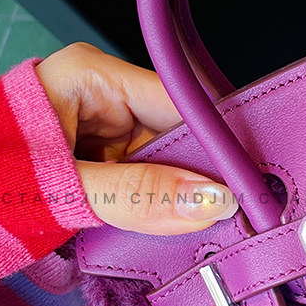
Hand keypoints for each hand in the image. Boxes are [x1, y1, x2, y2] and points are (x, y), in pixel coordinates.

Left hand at [36, 42, 236, 234]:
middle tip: (221, 216)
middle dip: (194, 179)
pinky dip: (152, 208)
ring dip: (172, 199)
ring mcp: (100, 131)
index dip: (215, 142)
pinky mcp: (97, 161)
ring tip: (186, 228)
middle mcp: (101, 98)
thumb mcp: (64, 185)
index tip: (242, 181)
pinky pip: (142, 183)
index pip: (179, 102)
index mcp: (92, 76)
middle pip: (176, 136)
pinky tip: (160, 227)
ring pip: (163, 165)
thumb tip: (207, 200)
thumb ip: (135, 195)